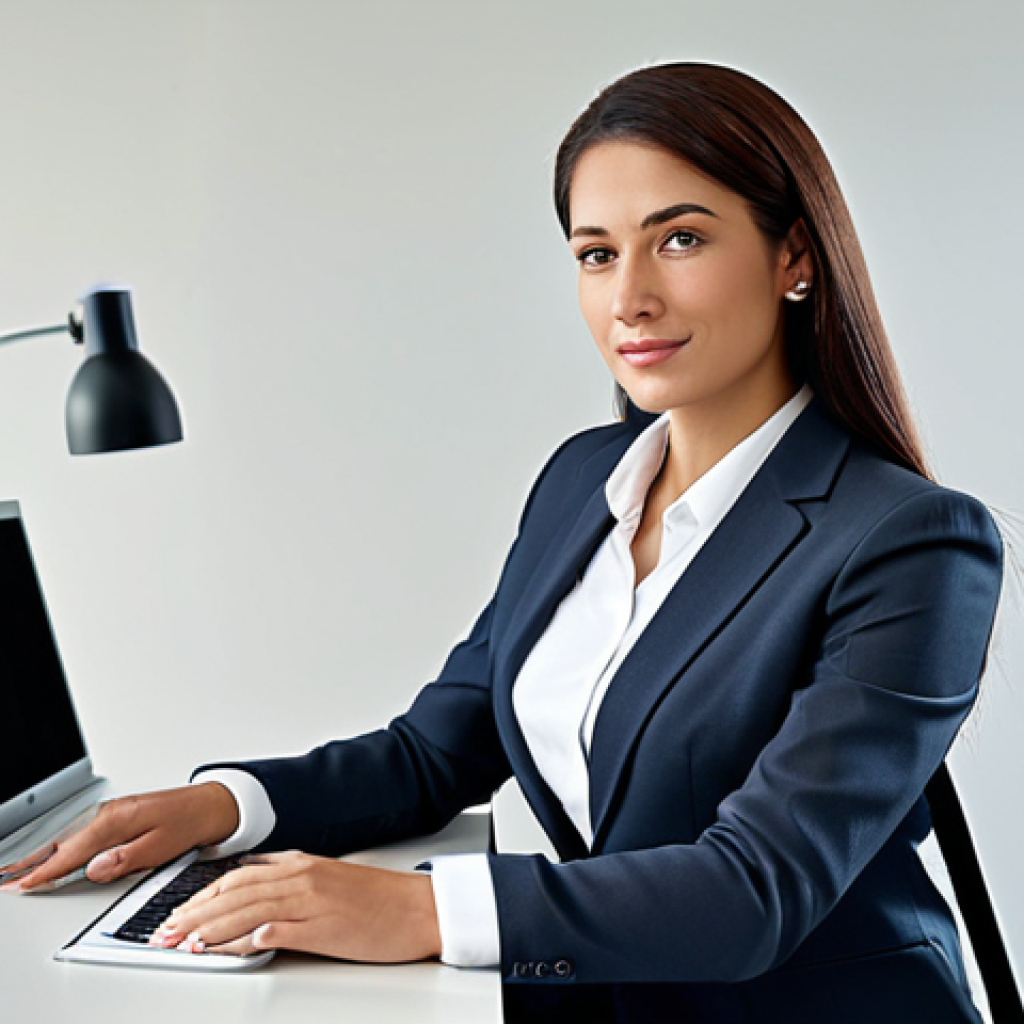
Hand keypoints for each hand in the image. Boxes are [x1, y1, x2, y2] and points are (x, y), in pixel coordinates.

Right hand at [0, 784, 238, 891]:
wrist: (213, 804)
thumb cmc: (190, 822)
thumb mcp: (160, 847)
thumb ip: (124, 859)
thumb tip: (92, 869)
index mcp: (117, 821)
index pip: (71, 852)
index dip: (45, 872)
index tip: (23, 885)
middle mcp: (110, 813)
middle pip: (63, 842)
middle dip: (32, 861)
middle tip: (6, 878)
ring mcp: (113, 812)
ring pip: (69, 836)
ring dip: (43, 853)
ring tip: (18, 869)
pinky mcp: (118, 815)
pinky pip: (82, 832)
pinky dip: (63, 844)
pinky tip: (54, 852)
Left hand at [149, 851, 441, 962]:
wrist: (418, 908)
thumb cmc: (378, 900)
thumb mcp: (328, 878)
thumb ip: (290, 878)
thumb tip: (254, 884)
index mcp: (301, 864)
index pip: (237, 878)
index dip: (201, 897)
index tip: (176, 915)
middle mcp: (301, 878)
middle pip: (233, 894)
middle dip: (192, 916)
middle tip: (163, 935)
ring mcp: (311, 902)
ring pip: (246, 912)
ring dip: (209, 930)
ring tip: (181, 945)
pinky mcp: (322, 929)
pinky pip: (274, 933)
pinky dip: (245, 941)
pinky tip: (226, 950)